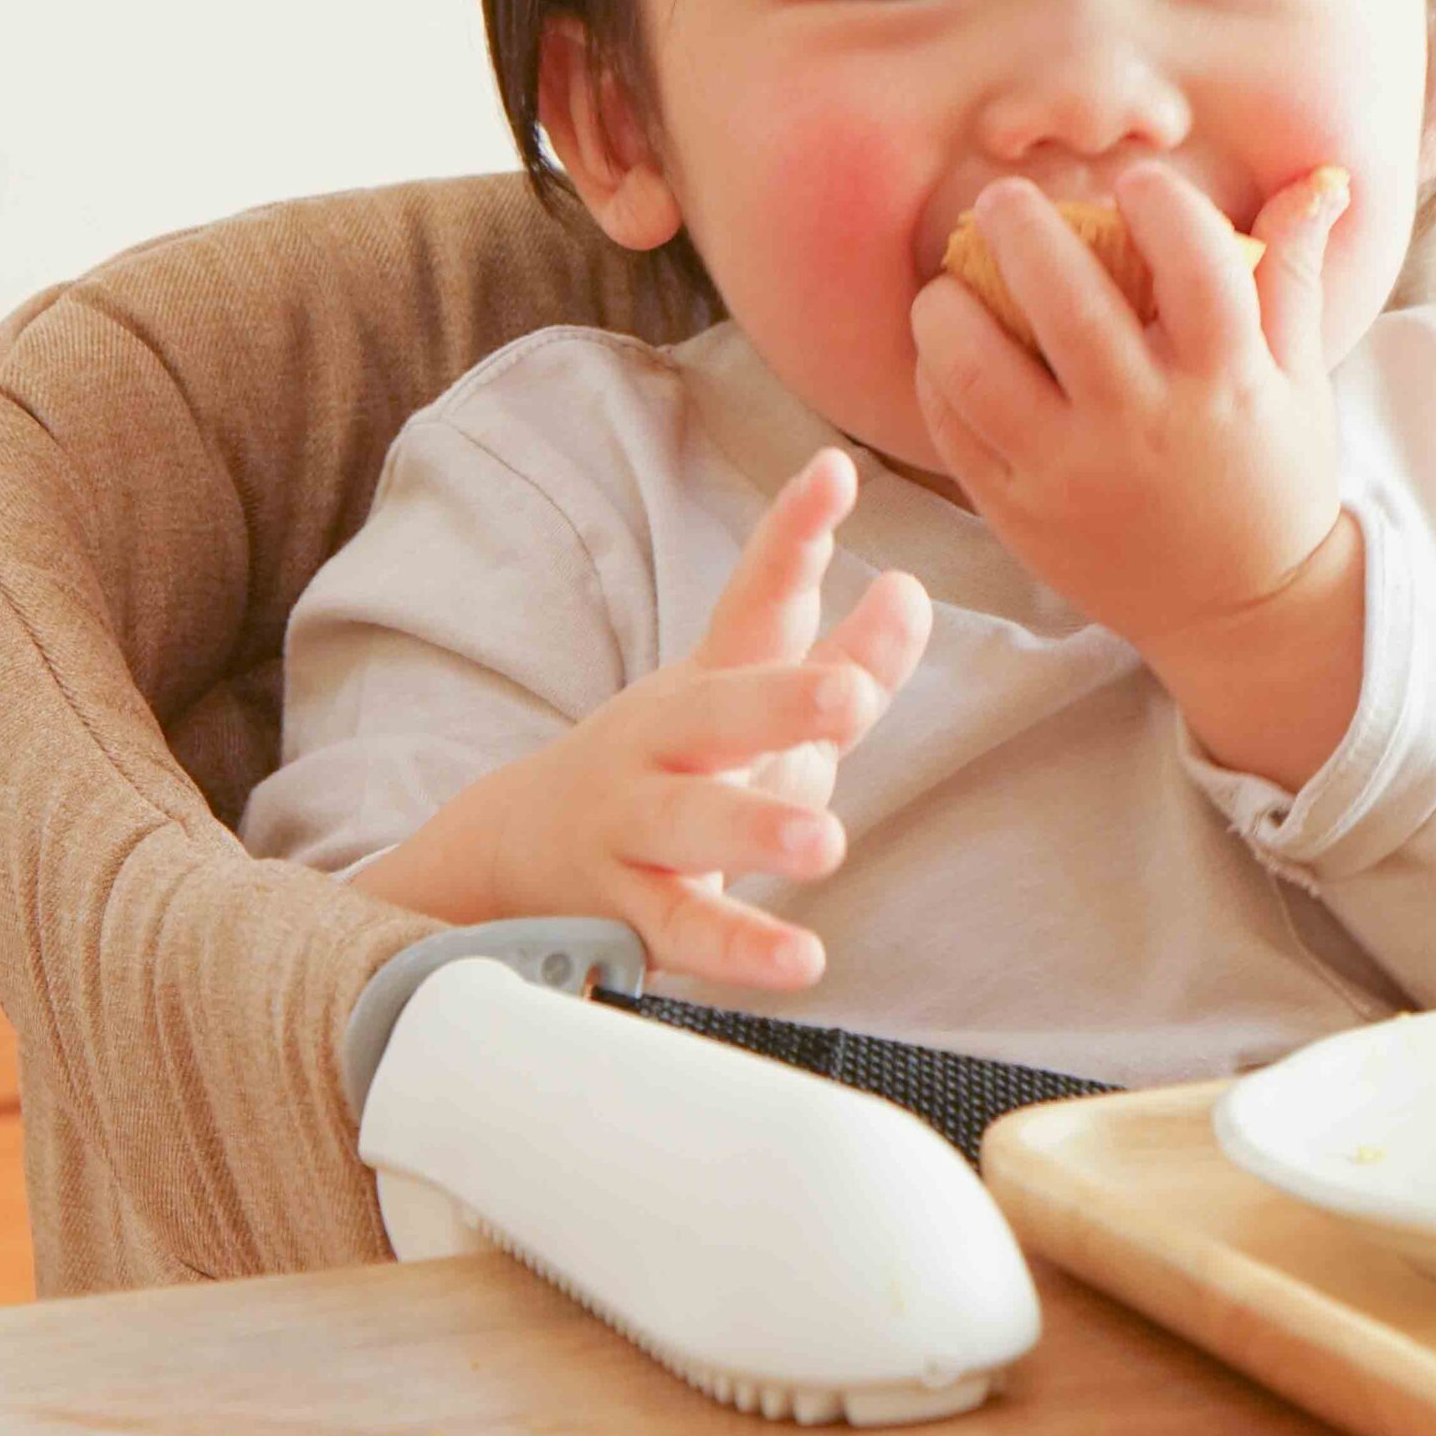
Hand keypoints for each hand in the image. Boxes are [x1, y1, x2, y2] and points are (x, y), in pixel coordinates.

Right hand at [386, 449, 930, 992]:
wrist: (521, 852)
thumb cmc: (683, 768)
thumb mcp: (761, 710)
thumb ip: (851, 661)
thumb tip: (914, 592)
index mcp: (711, 681)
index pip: (756, 598)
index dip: (793, 534)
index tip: (835, 473)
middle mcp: (665, 742)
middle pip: (718, 711)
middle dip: (782, 699)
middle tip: (849, 696)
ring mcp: (635, 824)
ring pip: (690, 824)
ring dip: (755, 829)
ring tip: (826, 843)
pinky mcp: (626, 909)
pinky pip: (682, 930)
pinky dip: (739, 950)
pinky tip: (802, 962)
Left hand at [908, 161, 1351, 654]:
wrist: (1242, 610)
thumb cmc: (1272, 476)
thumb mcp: (1299, 377)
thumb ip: (1292, 272)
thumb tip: (1321, 178)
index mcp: (1229, 381)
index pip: (1195, 262)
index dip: (1161, 202)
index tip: (1137, 183)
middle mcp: (1147, 423)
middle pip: (1066, 298)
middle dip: (1021, 225)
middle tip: (1003, 199)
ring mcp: (1075, 472)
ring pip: (980, 367)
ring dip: (950, 306)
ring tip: (948, 283)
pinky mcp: (1022, 513)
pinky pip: (954, 429)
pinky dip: (935, 379)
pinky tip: (944, 350)